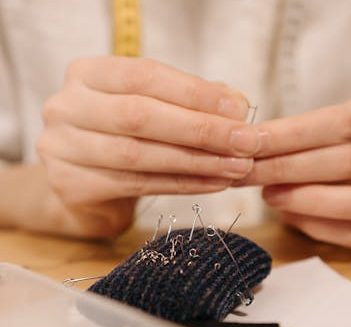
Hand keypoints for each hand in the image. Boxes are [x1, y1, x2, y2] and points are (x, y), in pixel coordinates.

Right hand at [37, 57, 258, 237]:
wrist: (81, 184)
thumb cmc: (121, 139)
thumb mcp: (146, 109)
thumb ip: (183, 103)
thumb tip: (236, 106)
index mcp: (87, 74)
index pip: (146, 76)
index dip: (195, 93)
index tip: (239, 110)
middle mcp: (67, 107)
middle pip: (141, 116)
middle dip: (201, 130)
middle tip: (246, 143)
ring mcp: (63, 148)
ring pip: (140, 155)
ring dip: (197, 162)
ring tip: (236, 167)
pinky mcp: (71, 185)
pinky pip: (137, 185)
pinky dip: (181, 184)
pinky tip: (213, 183)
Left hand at [236, 96, 350, 247]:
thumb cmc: (323, 150)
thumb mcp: (312, 129)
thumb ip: (288, 136)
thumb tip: (244, 146)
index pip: (339, 123)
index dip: (291, 134)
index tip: (251, 142)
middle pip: (344, 161)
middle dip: (287, 168)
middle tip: (246, 172)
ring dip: (304, 199)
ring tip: (267, 195)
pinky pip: (350, 232)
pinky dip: (313, 224)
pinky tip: (286, 215)